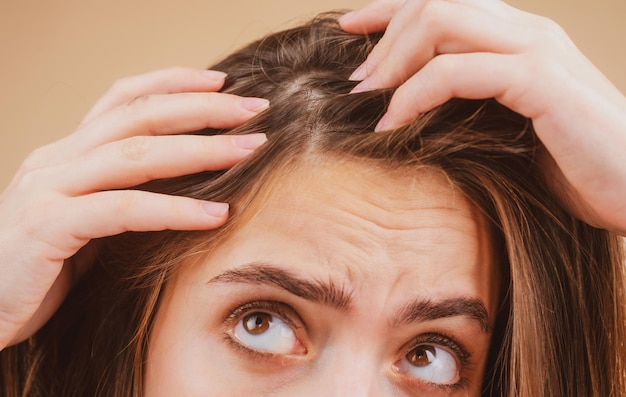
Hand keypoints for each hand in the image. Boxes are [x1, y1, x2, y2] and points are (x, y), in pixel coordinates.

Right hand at [0, 68, 268, 348]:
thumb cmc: (39, 268)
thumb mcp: (85, 221)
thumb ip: (121, 196)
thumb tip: (187, 190)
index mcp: (67, 153)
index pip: (124, 99)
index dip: (173, 83)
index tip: (223, 82)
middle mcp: (56, 160)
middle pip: (139, 116)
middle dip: (202, 108)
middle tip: (255, 109)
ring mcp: (48, 189)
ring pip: (135, 155)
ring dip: (201, 149)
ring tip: (250, 149)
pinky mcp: (47, 227)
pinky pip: (122, 211)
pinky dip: (174, 210)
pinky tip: (218, 215)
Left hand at [340, 0, 625, 234]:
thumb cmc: (573, 165)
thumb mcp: (510, 125)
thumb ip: (471, 103)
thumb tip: (412, 108)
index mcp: (517, 36)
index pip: (443, 0)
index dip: (389, 7)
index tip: (348, 28)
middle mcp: (525, 30)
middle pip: (433, 1)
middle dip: (383, 36)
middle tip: (355, 81)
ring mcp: (536, 50)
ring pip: (441, 21)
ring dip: (392, 59)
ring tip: (364, 97)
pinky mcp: (541, 81)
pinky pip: (457, 71)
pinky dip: (414, 94)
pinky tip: (392, 123)